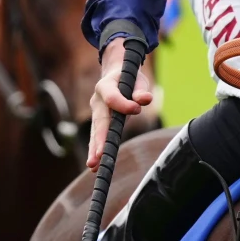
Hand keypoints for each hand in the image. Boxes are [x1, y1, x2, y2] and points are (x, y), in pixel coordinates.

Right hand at [87, 37, 154, 167]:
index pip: (112, 98)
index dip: (124, 104)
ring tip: (93, 166)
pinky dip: (96, 150)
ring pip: (95, 132)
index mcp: (105, 86)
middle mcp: (96, 101)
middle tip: (99, 154)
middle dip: (99, 139)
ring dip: (94, 149)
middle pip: (98, 121)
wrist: (114, 74)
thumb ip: (140, 90)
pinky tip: (95, 166)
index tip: (137, 109)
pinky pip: (96, 137)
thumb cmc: (129, 78)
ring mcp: (96, 113)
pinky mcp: (98, 122)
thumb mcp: (137, 80)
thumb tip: (145, 99)